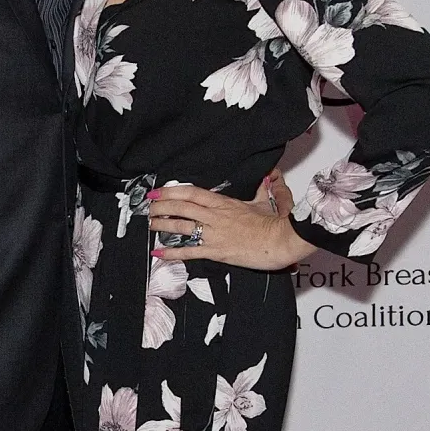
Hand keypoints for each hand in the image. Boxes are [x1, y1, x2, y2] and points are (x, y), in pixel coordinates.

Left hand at [150, 170, 313, 270]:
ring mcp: (214, 234)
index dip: (172, 191)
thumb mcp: (264, 202)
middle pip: (182, 207)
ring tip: (150, 225)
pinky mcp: (216, 252)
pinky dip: (173, 252)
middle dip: (162, 206)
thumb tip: (268, 178)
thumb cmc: (274, 223)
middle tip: (148, 207)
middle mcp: (215, 216)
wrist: (281, 240)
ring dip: (163, 225)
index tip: (158, 191)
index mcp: (224, 203)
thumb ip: (260, 191)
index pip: (192, 193)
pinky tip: (159, 252)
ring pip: (182, 227)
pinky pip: (190, 252)